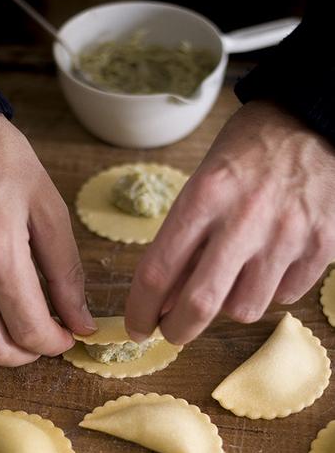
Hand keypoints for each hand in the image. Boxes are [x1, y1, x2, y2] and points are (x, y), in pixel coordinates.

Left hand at [125, 100, 334, 344]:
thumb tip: (165, 300)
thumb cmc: (248, 153)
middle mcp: (245, 218)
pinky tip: (269, 264)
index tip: (136, 326)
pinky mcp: (322, 245)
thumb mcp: (203, 185)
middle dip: (178, 330)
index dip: (140, 311)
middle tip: (172, 332)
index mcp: (205, 196)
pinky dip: (270, 290)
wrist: (314, 120)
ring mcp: (287, 234)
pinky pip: (285, 296)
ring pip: (245, 309)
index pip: (157, 271)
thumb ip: (185, 242)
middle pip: (200, 303)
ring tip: (232, 279)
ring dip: (229, 305)